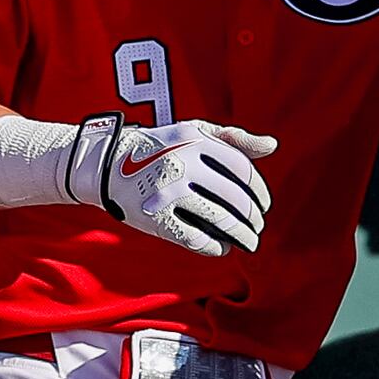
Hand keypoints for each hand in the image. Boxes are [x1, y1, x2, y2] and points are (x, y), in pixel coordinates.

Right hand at [87, 116, 279, 255]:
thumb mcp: (192, 131)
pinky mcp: (156, 217)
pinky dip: (215, 247)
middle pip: (236, 198)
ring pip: (220, 220)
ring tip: (249, 241)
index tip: (264, 204)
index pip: (243, 170)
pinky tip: (223, 248)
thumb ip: (232, 138)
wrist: (107, 164)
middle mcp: (183, 164)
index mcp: (196, 141)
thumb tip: (271, 145)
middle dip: (253, 217)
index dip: (260, 191)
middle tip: (258, 226)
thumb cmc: (160, 148)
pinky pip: (196, 239)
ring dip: (242, 235)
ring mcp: (168, 192)